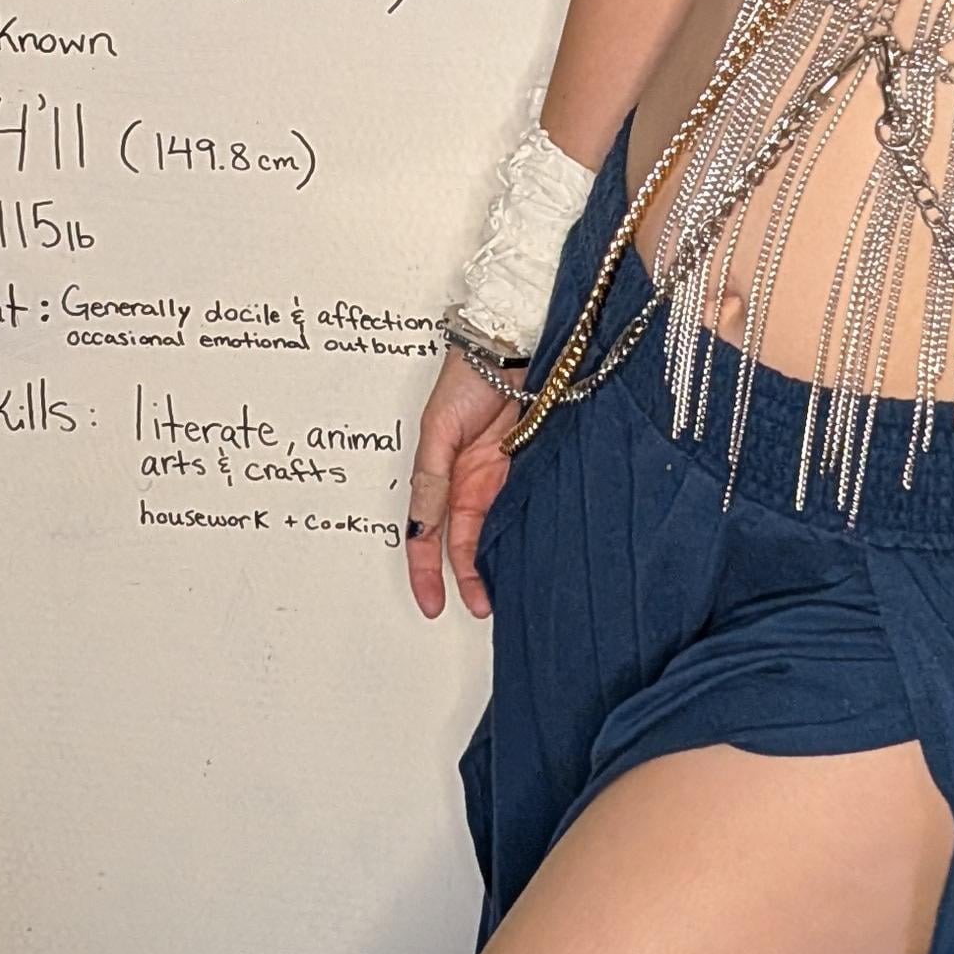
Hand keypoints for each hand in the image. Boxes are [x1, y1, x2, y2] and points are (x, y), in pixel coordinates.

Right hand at [403, 350, 519, 619]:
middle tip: (480, 610)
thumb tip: (420, 524)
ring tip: (505, 596)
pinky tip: (532, 559)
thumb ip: (431, 480)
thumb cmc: (468, 376)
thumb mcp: (438, 431)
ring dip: (497, 565)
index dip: (428, 572)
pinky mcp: (533, 470)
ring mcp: (503, 479)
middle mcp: (471, 482)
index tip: (432, 604)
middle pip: (465, 544)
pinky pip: (526, 512)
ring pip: (495, 535)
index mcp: (442, 476)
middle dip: (468, 580)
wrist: (512, 344)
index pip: (430, 536)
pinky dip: (525, 537)